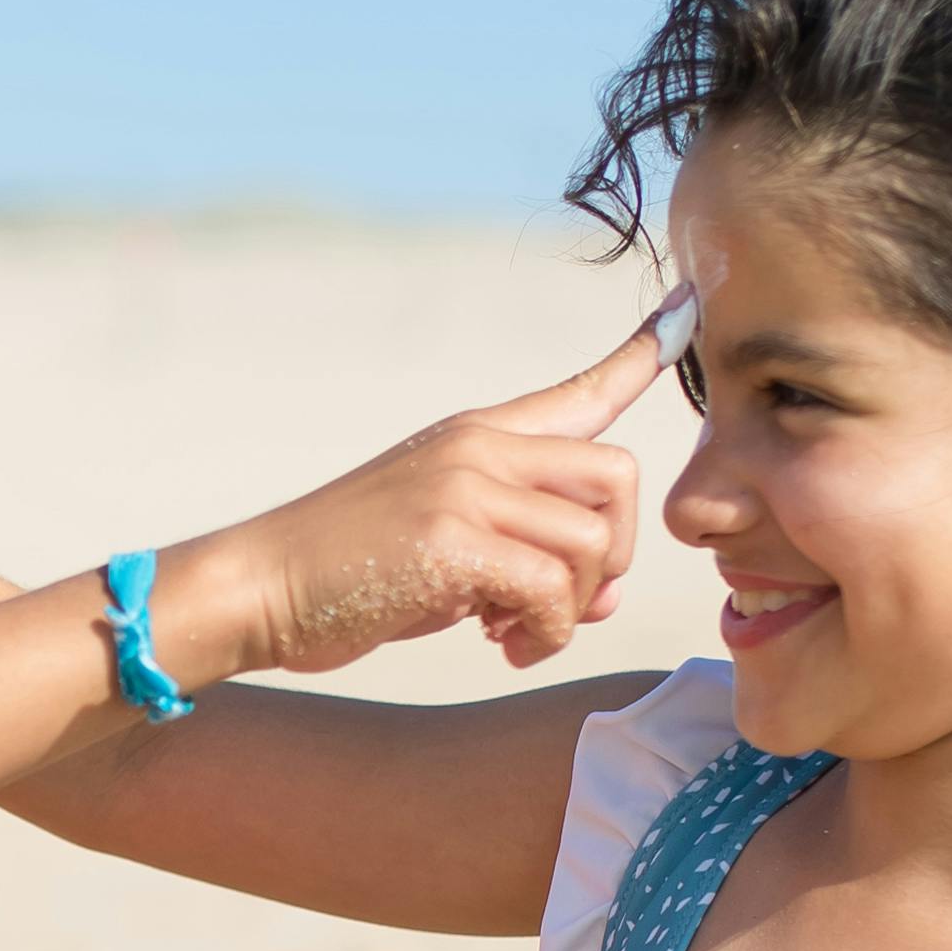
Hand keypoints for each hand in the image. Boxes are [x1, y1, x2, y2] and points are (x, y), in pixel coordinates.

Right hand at [183, 316, 672, 683]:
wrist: (261, 586)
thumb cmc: (347, 571)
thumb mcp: (441, 536)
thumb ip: (522, 548)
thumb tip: (603, 595)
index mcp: (479, 435)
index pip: (581, 389)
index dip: (643, 353)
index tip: (690, 305)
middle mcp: (482, 448)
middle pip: (616, 477)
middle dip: (612, 554)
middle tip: (566, 603)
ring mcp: (468, 489)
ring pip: (592, 542)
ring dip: (572, 607)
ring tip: (517, 632)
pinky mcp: (454, 541)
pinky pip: (552, 592)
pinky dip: (543, 634)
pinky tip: (503, 645)